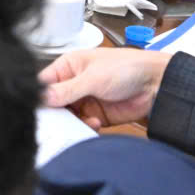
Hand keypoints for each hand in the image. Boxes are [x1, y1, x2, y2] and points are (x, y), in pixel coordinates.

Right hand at [40, 47, 169, 128]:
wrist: (156, 84)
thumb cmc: (127, 68)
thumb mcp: (93, 77)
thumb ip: (67, 89)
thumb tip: (42, 98)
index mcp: (68, 67)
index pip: (44, 83)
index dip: (39, 96)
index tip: (38, 109)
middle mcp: (73, 84)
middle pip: (53, 103)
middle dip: (55, 113)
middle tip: (57, 120)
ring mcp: (84, 100)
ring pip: (66, 116)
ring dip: (71, 122)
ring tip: (80, 121)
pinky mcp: (96, 115)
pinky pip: (82, 125)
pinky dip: (84, 127)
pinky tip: (94, 123)